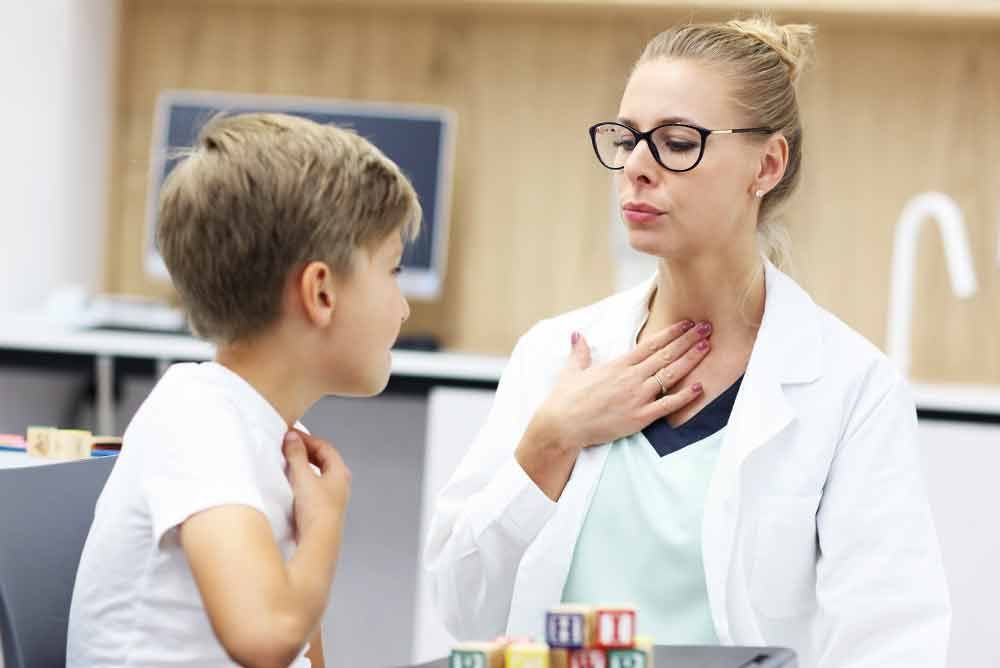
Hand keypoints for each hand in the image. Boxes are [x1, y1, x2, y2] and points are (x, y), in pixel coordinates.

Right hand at [283, 430, 350, 538]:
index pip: (325, 447)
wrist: (318, 541)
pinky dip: (301, 483)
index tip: (290, 435)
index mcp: (340, 472)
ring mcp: (332, 499)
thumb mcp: (303, 476)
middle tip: (288, 447)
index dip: (307, 439)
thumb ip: (296, 455)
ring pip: (317, 476)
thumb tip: (292, 437)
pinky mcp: (322, 512)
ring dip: (302, 468)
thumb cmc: (316, 509)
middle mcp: (339, 485)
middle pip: (323, 461)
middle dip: (305, 452)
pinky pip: (312, 490)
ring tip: (286, 464)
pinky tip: (290, 486)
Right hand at [534, 319, 710, 451]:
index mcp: (618, 365)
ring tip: (707, 347)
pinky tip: (699, 387)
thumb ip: (580, 352)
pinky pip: (668, 405)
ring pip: (670, 375)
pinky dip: (685, 396)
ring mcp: (637, 397)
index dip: (671, 333)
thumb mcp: (572, 371)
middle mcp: (631, 377)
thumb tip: (577, 335)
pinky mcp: (639, 417)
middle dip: (688, 340)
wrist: (563, 425)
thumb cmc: (565, 399)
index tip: (687, 323)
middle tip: (707, 328)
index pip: (651, 344)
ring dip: (690, 360)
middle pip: (666, 355)